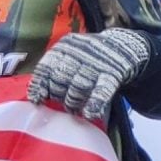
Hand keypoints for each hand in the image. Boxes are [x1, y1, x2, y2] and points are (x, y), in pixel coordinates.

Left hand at [26, 27, 150, 122]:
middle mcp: (79, 53)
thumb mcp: (69, 54)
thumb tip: (36, 96)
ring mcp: (97, 63)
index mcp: (65, 46)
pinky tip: (90, 114)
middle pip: (61, 79)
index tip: (38, 99)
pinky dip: (95, 103)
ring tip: (74, 108)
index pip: (45, 67)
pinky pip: (101, 90)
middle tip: (62, 103)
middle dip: (58, 95)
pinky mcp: (113, 73)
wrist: (124, 46)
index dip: (39, 85)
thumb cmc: (89, 56)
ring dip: (73, 102)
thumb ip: (53, 69)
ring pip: (78, 86)